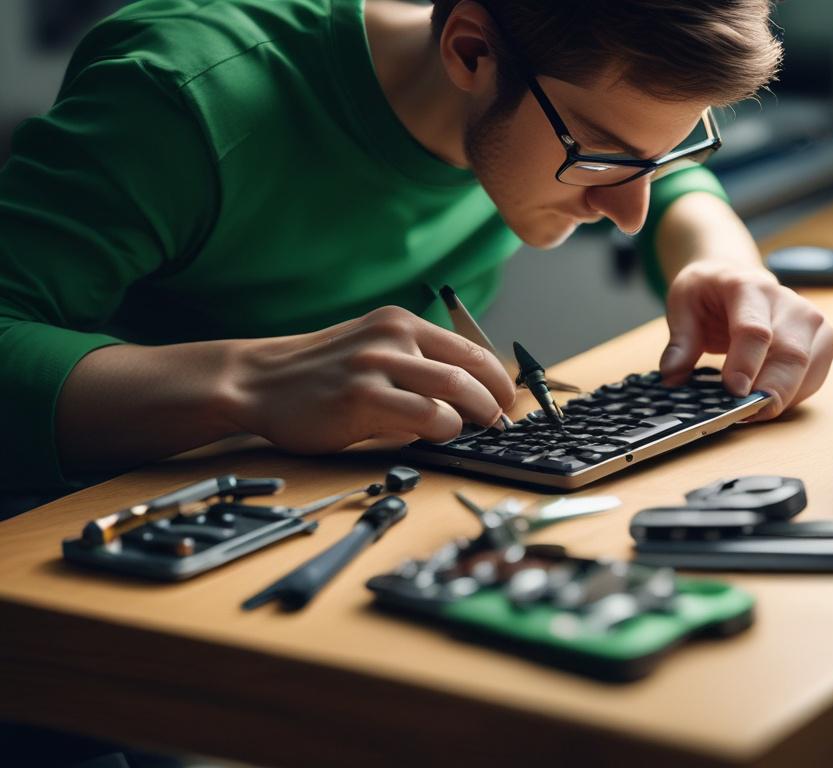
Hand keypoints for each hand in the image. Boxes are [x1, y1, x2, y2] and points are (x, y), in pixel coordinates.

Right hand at [226, 306, 515, 451]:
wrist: (257, 381)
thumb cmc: (319, 374)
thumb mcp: (371, 350)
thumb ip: (414, 364)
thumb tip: (469, 395)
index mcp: (399, 322)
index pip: (470, 347)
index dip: (499, 378)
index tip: (507, 399)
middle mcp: (392, 336)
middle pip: (471, 367)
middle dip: (496, 399)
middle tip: (501, 421)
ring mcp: (377, 364)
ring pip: (454, 388)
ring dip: (477, 413)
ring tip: (478, 429)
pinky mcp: (361, 396)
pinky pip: (425, 415)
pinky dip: (444, 428)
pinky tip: (440, 434)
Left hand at [659, 262, 832, 419]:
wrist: (737, 276)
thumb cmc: (710, 291)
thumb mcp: (682, 304)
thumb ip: (680, 341)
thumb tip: (673, 377)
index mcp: (748, 287)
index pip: (755, 330)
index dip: (746, 364)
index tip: (733, 392)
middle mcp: (787, 301)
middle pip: (790, 354)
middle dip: (770, 391)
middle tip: (745, 415)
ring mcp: (811, 321)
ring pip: (808, 370)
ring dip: (782, 398)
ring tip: (751, 412)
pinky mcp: (824, 340)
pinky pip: (814, 379)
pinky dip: (792, 397)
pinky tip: (768, 402)